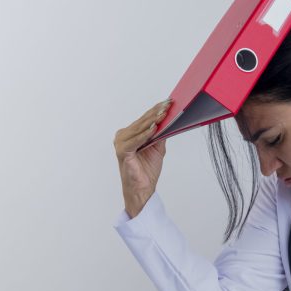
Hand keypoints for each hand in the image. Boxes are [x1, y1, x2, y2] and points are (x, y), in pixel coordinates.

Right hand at [114, 100, 170, 217]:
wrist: (143, 189)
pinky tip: (154, 128)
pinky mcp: (122, 152)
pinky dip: (145, 134)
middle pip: (142, 122)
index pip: (145, 119)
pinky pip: (135, 141)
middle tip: (168, 104)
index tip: (168, 101)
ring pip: (139, 129)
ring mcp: (121, 143)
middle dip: (156, 112)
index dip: (156, 110)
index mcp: (131, 134)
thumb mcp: (158, 147)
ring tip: (163, 113)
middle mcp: (124, 136)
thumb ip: (160, 134)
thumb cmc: (147, 169)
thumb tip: (169, 119)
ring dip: (152, 120)